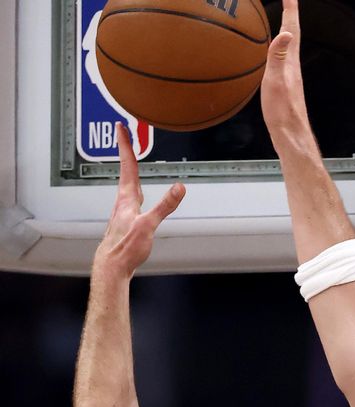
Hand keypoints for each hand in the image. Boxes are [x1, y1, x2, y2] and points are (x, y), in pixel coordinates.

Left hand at [93, 123, 184, 278]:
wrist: (112, 266)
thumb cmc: (126, 247)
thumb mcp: (149, 225)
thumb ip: (165, 206)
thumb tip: (179, 188)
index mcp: (127, 198)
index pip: (127, 166)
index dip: (125, 146)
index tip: (121, 128)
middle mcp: (123, 202)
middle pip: (126, 172)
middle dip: (127, 153)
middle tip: (127, 137)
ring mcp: (123, 211)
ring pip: (127, 185)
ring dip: (129, 170)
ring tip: (131, 161)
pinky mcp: (126, 221)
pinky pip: (130, 198)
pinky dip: (133, 188)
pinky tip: (138, 195)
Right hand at [260, 0, 307, 137]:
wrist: (290, 135)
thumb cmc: (282, 112)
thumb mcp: (276, 82)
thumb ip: (278, 57)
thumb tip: (287, 32)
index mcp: (290, 61)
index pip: (292, 27)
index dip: (290, 8)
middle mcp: (293, 65)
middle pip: (293, 32)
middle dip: (290, 12)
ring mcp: (290, 75)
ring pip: (289, 44)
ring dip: (287, 27)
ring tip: (284, 16)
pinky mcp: (286, 84)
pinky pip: (283, 57)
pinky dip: (280, 46)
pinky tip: (276, 52)